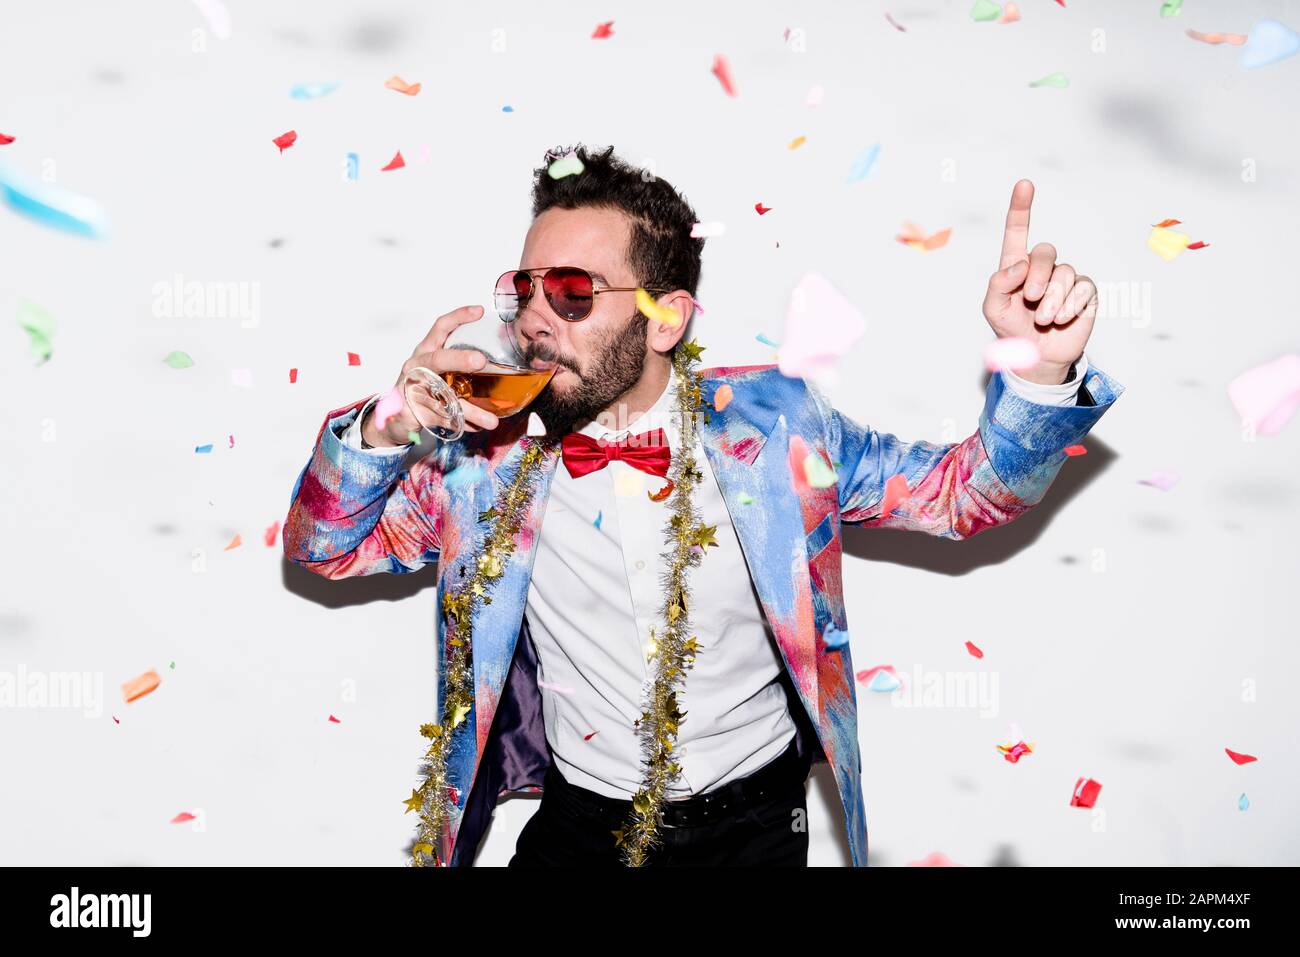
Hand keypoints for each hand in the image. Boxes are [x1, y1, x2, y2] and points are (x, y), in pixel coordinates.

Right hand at [361, 305, 502, 446]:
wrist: (395, 418)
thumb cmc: (424, 387)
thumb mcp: (440, 371)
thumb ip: (463, 368)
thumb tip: (504, 371)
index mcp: (426, 351)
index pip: (440, 328)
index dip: (458, 317)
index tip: (479, 311)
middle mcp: (417, 366)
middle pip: (436, 359)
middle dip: (458, 359)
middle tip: (480, 361)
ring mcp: (410, 389)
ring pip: (441, 397)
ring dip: (469, 410)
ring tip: (491, 420)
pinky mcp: (409, 413)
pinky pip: (438, 419)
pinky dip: (459, 425)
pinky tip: (476, 428)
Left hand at [982, 180, 1097, 384]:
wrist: (1036, 357)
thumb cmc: (1011, 329)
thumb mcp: (993, 308)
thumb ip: (998, 283)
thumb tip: (1020, 264)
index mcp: (1016, 266)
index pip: (1018, 232)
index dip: (1021, 208)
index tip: (1024, 184)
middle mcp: (1042, 267)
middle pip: (1045, 251)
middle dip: (1037, 277)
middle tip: (1031, 300)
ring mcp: (1065, 277)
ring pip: (1064, 272)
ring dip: (1052, 300)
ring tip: (1045, 318)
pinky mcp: (1085, 291)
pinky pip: (1081, 287)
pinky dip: (1069, 306)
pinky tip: (1062, 319)